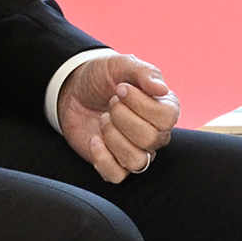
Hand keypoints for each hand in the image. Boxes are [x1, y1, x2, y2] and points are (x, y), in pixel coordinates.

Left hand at [56, 53, 179, 183]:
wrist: (73, 90)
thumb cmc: (102, 77)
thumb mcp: (121, 64)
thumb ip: (144, 72)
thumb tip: (162, 89)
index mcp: (164, 107)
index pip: (167, 118)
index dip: (141, 104)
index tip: (120, 88)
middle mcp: (156, 132)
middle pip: (151, 139)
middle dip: (123, 118)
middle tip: (110, 103)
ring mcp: (136, 150)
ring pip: (137, 161)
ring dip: (113, 138)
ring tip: (103, 119)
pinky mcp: (115, 164)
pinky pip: (117, 176)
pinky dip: (102, 158)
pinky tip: (94, 139)